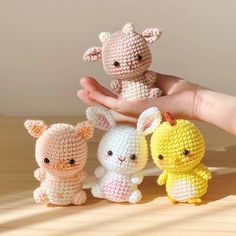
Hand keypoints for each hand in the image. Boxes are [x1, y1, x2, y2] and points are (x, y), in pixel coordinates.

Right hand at [77, 73, 201, 123]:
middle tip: (80, 88)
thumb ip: (143, 79)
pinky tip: (90, 93)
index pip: (117, 100)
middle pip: (109, 105)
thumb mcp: (158, 81)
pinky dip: (101, 99)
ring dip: (93, 97)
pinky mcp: (136, 110)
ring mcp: (134, 112)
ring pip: (108, 106)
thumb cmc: (179, 92)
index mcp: (138, 104)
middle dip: (94, 97)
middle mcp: (134, 111)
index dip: (103, 94)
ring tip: (80, 89)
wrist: (193, 101)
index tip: (93, 85)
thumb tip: (134, 73)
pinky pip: (115, 105)